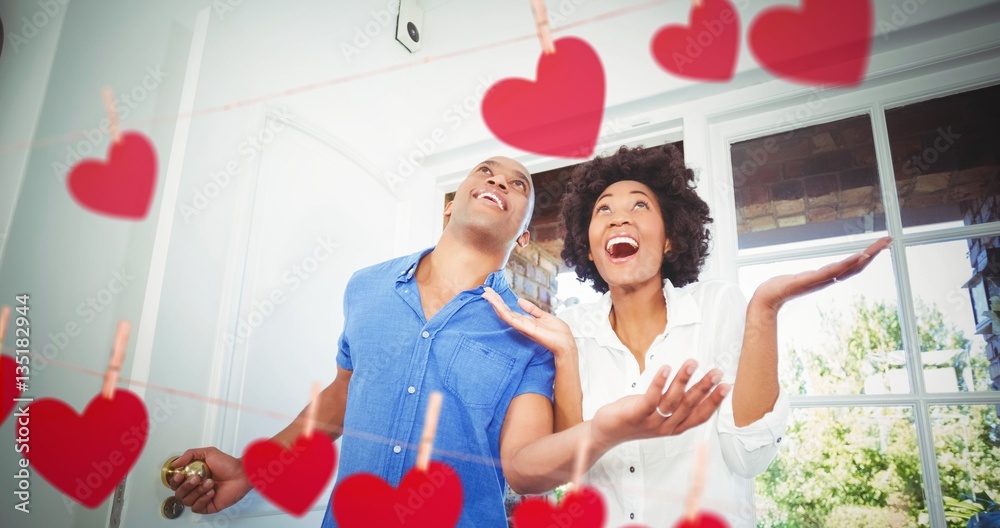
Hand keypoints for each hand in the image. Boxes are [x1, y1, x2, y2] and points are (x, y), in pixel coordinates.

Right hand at [169, 446, 250, 513]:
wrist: (242, 474)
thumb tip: (176, 463)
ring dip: (198, 491)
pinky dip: (202, 500)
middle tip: (197, 478)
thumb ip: (190, 455)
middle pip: (179, 493)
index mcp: (193, 476)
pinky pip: (196, 508)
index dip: (175, 480)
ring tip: (210, 483)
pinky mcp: (208, 506)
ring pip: (187, 501)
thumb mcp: (208, 453)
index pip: (176, 483)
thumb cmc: (228, 464)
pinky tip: (211, 492)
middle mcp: (196, 488)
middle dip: (187, 485)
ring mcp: (201, 497)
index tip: (180, 475)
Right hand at [482, 286, 576, 358]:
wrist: (565, 343)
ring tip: (486, 294)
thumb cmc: (557, 332)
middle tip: (485, 290)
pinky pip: (511, 319)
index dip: (501, 302)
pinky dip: (503, 311)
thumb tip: (520, 301)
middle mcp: (521, 324)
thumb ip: (531, 309)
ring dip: (495, 304)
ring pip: (505, 314)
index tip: (493, 293)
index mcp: (525, 321)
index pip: (509, 310)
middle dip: (495, 301)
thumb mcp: (543, 316)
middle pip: (504, 311)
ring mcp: (522, 326)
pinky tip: (496, 304)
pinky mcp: (525, 328)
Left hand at [590, 360, 727, 448]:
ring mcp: (651, 421)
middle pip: (689, 405)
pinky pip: (651, 398)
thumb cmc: (634, 417)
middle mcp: (666, 426)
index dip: (714, 402)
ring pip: (672, 400)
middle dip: (705, 388)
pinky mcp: (635, 415)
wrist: (606, 432)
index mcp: (675, 426)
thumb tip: (691, 383)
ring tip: (693, 363)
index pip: (700, 415)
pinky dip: (659, 383)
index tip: (726, 387)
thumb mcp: (659, 412)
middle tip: (717, 373)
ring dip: (684, 380)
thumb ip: (675, 402)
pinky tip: (666, 369)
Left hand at [752, 236, 891, 311]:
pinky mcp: (811, 279)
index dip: (868, 257)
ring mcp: (820, 280)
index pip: (852, 266)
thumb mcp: (801, 278)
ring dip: (864, 257)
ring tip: (878, 247)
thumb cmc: (781, 287)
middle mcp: (827, 279)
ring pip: (847, 268)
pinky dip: (847, 264)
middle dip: (873, 253)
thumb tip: (817, 272)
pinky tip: (858, 256)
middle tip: (888, 240)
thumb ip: (811, 275)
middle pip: (856, 266)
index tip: (881, 245)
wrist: (767, 297)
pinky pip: (833, 271)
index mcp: (826, 277)